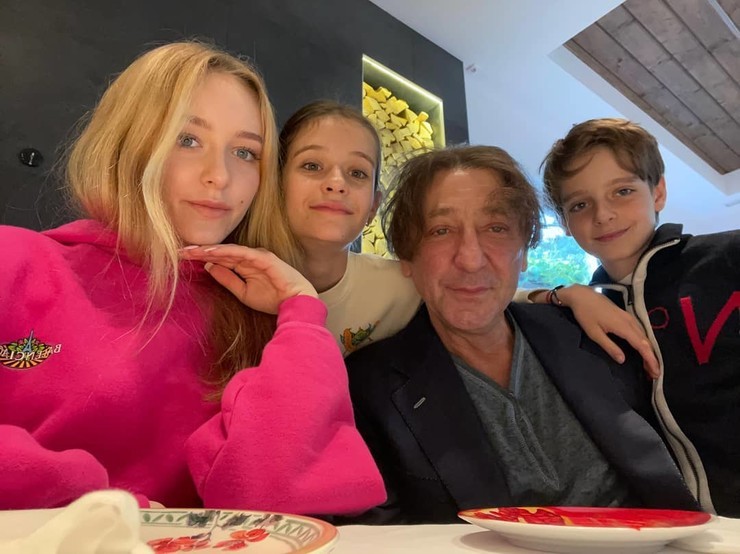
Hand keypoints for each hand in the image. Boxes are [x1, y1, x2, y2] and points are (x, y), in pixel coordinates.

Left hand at [180, 244, 317, 313]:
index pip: (219, 258)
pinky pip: (240, 253)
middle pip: (220, 251)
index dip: (201, 257)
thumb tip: (208, 267)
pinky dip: (224, 251)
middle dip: (199, 250)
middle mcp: (249, 257)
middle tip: (179, 250)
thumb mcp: (243, 292)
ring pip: (227, 250)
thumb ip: (227, 279)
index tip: (182, 258)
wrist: (296, 304)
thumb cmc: (273, 299)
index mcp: (245, 264)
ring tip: (190, 250)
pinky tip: (209, 252)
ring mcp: (256, 256)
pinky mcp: (263, 258)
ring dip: (208, 249)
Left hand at [555, 284, 659, 378]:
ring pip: (644, 336)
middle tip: (654, 374)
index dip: (650, 360)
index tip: (656, 372)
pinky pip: (639, 330)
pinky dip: (643, 342)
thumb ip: (609, 346)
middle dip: (652, 358)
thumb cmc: (585, 314)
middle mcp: (630, 321)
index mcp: (623, 326)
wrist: (581, 295)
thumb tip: (623, 360)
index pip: (642, 346)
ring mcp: (628, 317)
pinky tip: (642, 349)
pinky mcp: (625, 315)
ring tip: (649, 365)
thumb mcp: (594, 333)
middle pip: (646, 342)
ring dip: (648, 351)